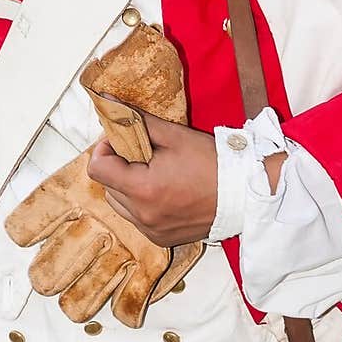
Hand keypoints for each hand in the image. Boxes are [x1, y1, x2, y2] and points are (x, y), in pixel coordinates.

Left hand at [87, 113, 218, 245]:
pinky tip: (163, 193)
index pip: (97, 169)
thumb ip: (137, 121)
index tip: (120, 142)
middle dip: (118, 168)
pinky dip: (142, 205)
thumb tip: (108, 103)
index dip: (104, 150)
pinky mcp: (162, 239)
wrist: (243, 195)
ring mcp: (152, 230)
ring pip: (120, 206)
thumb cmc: (213, 164)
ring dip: (127, 188)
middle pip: (107, 187)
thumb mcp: (174, 136)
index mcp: (143, 189)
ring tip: (152, 176)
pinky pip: (137, 220)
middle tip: (141, 156)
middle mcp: (144, 215)